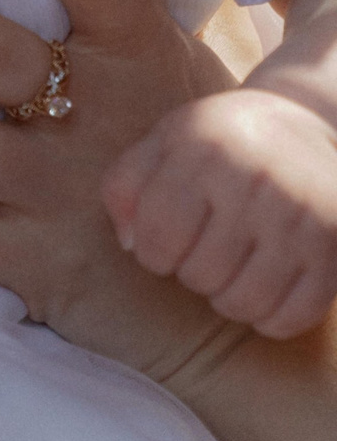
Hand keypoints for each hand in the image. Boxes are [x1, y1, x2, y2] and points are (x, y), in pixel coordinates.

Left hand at [106, 88, 336, 338]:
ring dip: (225, 299)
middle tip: (201, 254)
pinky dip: (270, 320)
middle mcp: (255, 180)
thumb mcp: (160, 144)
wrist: (298, 121)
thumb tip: (129, 243)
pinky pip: (295, 315)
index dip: (151, 253)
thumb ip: (124, 186)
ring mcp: (301, 215)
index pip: (157, 234)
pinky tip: (260, 296)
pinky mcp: (334, 243)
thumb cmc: (215, 141)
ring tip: (227, 273)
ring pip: (245, 301)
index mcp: (203, 150)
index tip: (161, 247)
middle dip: (189, 273)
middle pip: (200, 274)